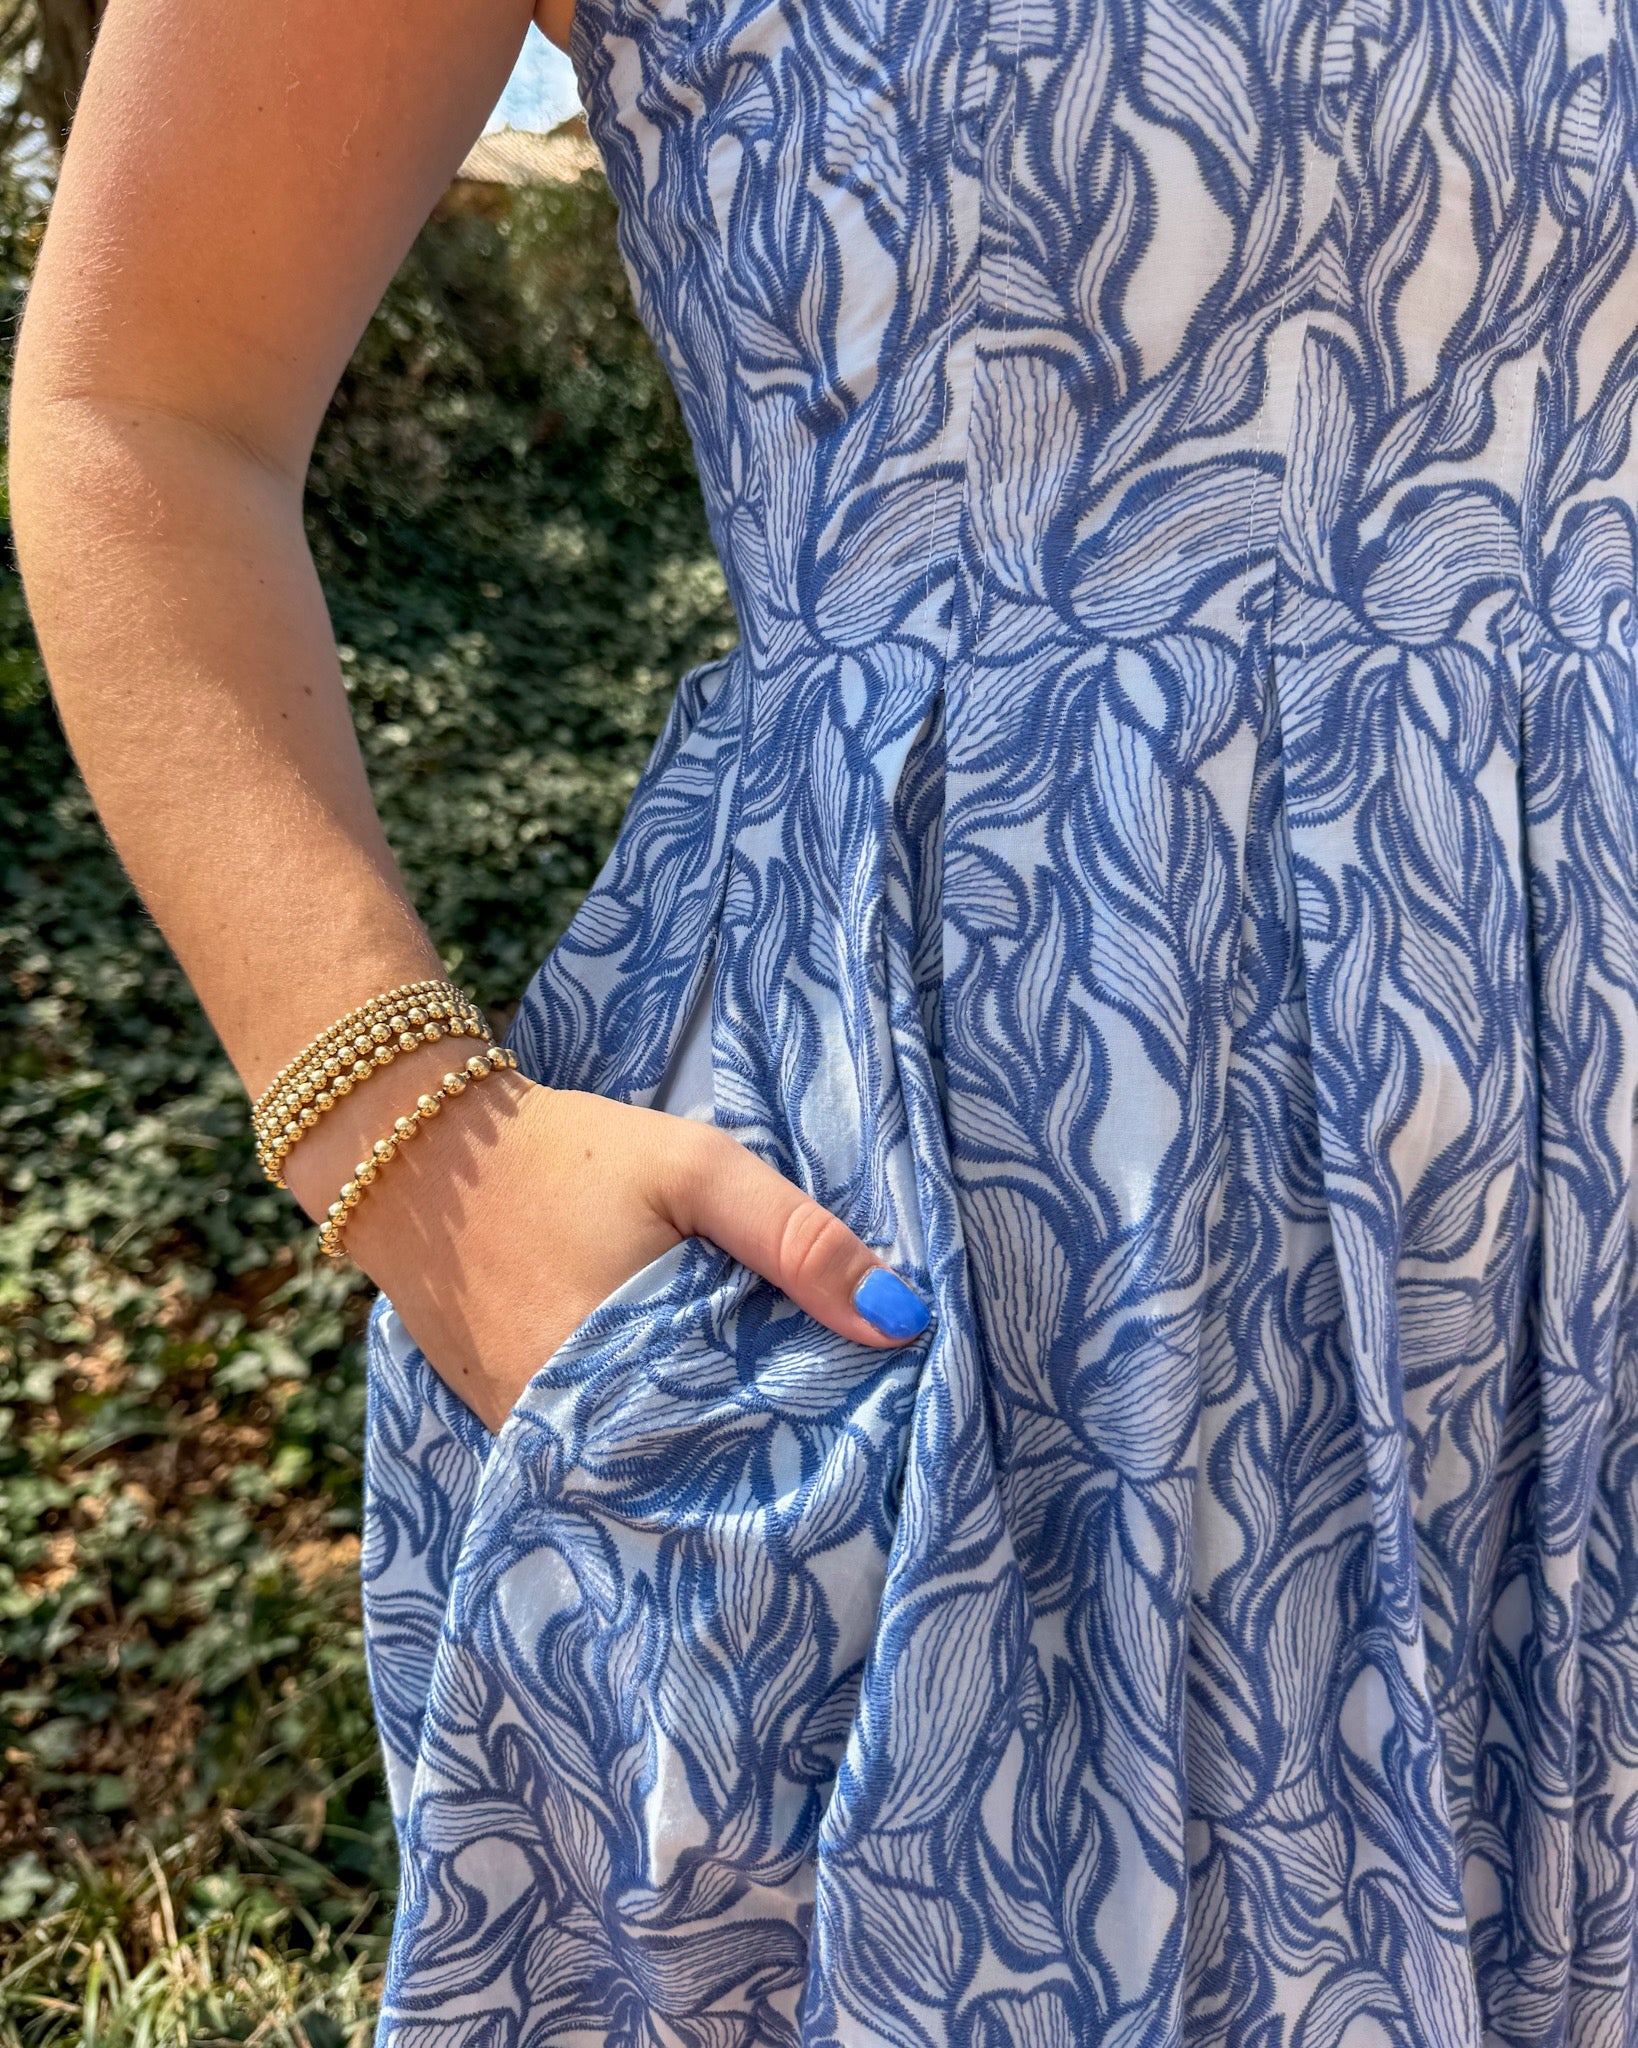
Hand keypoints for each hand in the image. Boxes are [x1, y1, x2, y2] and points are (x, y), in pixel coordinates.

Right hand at [280, 1048, 930, 1432]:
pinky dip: (648, 1448)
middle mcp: (563, 1439)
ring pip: (644, 1482)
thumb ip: (796, 1239)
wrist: (415, 1156)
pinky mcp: (507, 1433)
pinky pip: (596, 1462)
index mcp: (616, 1383)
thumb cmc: (568, 1155)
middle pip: (694, 1487)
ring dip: (708, 1469)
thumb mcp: (695, 1169)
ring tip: (788, 1459)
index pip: (743, 1464)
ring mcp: (526, 1445)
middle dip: (766, 1479)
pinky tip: (700, 1428)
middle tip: (848, 1472)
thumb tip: (903, 1320)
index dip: (812, 1465)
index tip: (877, 1464)